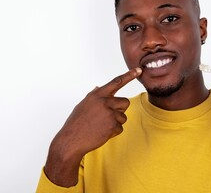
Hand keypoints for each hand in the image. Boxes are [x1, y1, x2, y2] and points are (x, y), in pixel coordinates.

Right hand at [44, 67, 141, 185]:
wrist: (71, 140)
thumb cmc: (76, 122)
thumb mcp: (83, 105)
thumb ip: (94, 96)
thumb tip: (98, 86)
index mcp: (97, 95)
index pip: (116, 82)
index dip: (129, 75)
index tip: (139, 70)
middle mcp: (104, 101)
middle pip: (125, 102)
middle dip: (120, 109)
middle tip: (106, 117)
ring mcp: (109, 113)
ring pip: (123, 116)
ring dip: (115, 122)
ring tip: (101, 126)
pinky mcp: (113, 125)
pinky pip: (120, 128)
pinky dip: (113, 132)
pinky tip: (101, 133)